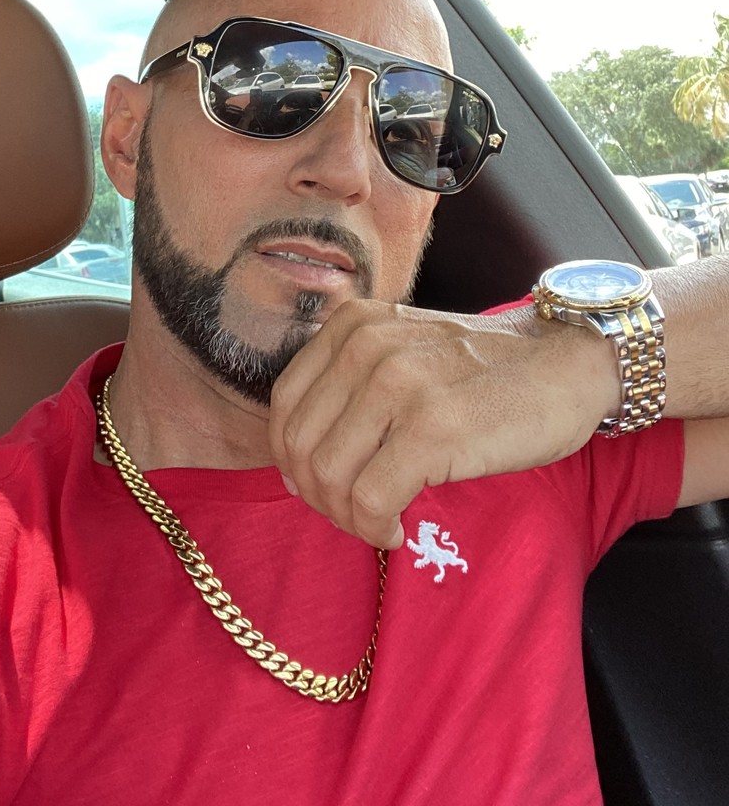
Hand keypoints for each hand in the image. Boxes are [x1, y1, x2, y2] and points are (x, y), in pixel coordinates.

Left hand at [268, 298, 618, 549]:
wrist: (568, 363)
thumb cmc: (486, 372)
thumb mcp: (405, 350)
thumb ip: (350, 387)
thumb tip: (296, 468)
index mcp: (352, 325)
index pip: (285, 406)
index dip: (293, 460)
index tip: (324, 488)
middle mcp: (367, 346)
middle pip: (300, 445)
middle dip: (318, 496)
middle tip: (354, 516)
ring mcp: (399, 384)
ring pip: (329, 476)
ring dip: (347, 517)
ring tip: (379, 523)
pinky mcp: (433, 428)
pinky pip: (371, 499)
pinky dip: (377, 526)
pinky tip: (399, 529)